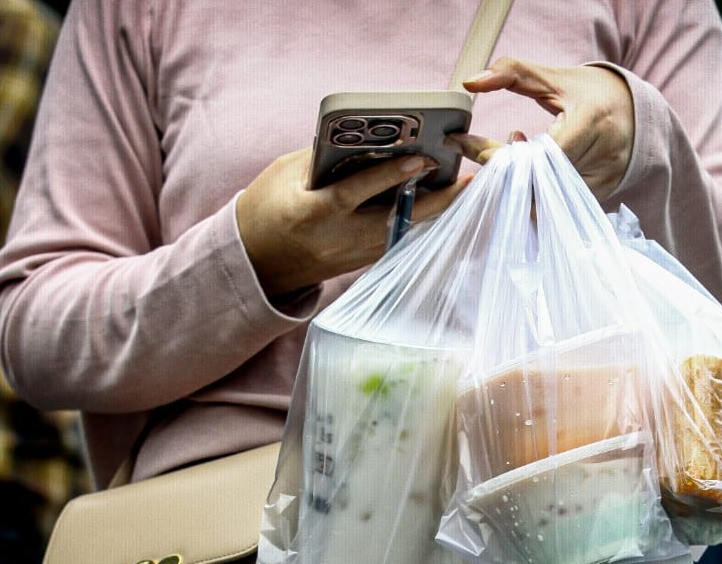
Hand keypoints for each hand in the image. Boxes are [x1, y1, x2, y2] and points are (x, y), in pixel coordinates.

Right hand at [235, 148, 468, 295]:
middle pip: (395, 220)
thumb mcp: (285, 174)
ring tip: (460, 187)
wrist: (255, 261)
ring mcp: (351, 256)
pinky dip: (416, 220)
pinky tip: (435, 204)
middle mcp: (338, 239)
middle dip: (435, 201)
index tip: (422, 160)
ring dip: (434, 211)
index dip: (391, 176)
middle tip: (466, 180)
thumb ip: (324, 158)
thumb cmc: (266, 208)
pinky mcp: (359, 264)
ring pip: (403, 231)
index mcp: (312, 213)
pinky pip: (395, 239)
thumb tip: (368, 142)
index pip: (358, 192)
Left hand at [448, 57, 633, 198]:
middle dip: (503, 173)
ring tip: (514, 158)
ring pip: (547, 200)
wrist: (635, 110)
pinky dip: (536, 195)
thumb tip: (469, 83)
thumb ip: (511, 73)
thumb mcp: (553, 77)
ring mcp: (606, 179)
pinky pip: (559, 206)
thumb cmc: (589, 92)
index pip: (539, 154)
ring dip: (518, 186)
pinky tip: (531, 174)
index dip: (500, 155)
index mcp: (592, 121)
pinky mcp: (604, 195)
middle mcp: (603, 154)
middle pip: (539, 182)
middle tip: (484, 152)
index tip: (465, 142)